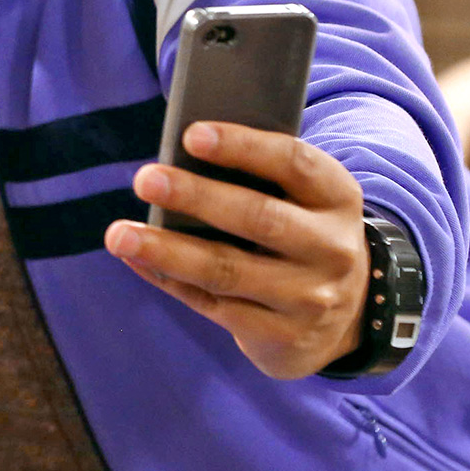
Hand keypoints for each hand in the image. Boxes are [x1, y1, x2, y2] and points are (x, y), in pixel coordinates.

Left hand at [105, 121, 368, 379]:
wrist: (350, 316)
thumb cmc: (302, 233)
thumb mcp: (303, 201)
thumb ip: (258, 178)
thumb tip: (177, 157)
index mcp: (337, 197)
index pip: (294, 163)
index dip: (243, 146)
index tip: (191, 134)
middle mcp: (332, 249)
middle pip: (259, 218)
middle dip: (197, 197)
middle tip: (145, 180)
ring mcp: (310, 299)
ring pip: (227, 271)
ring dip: (167, 250)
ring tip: (119, 234)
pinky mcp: (282, 336)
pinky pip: (213, 306)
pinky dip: (169, 280)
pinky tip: (136, 260)